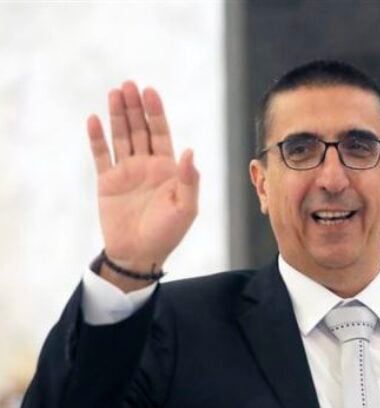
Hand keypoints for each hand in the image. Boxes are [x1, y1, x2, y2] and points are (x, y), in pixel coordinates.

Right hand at [88, 81, 198, 288]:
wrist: (139, 254)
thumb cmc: (168, 233)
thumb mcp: (186, 208)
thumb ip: (189, 180)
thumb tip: (190, 151)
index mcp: (168, 168)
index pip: (161, 133)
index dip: (156, 112)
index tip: (150, 92)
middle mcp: (147, 165)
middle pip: (140, 129)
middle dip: (135, 107)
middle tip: (129, 84)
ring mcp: (126, 171)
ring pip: (121, 137)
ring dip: (118, 115)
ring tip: (114, 93)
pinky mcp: (107, 181)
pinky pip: (101, 155)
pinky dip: (97, 138)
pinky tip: (94, 119)